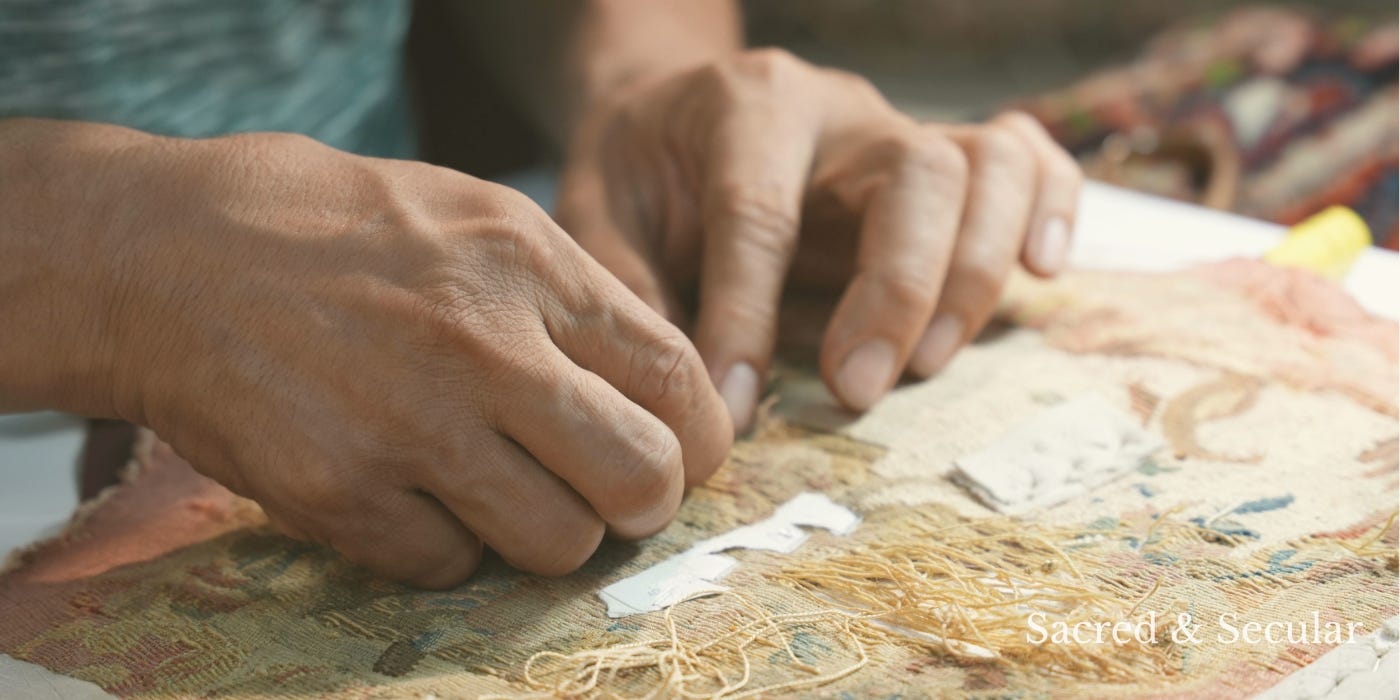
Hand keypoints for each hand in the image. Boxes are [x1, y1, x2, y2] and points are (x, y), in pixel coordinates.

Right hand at [85, 129, 731, 586]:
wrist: (170, 255)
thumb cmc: (340, 230)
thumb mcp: (479, 217)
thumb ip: (577, 300)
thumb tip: (666, 395)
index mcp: (531, 267)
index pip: (678, 379)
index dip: (700, 437)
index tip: (682, 455)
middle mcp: (484, 348)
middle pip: (640, 479)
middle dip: (642, 503)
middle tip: (611, 495)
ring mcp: (411, 428)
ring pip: (556, 544)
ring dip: (544, 533)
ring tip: (502, 491)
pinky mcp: (340, 494)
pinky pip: (448, 567)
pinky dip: (443, 546)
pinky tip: (411, 493)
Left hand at [556, 49, 1082, 429]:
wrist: (672, 112)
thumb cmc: (639, 169)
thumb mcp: (600, 215)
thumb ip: (634, 288)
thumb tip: (686, 395)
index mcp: (746, 106)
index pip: (762, 212)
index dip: (749, 315)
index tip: (732, 406)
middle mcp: (840, 108)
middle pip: (915, 174)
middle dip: (897, 291)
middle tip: (855, 390)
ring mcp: (901, 130)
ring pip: (988, 166)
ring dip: (975, 273)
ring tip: (930, 363)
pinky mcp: (944, 159)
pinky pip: (1029, 158)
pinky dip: (1051, 210)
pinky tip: (1042, 272)